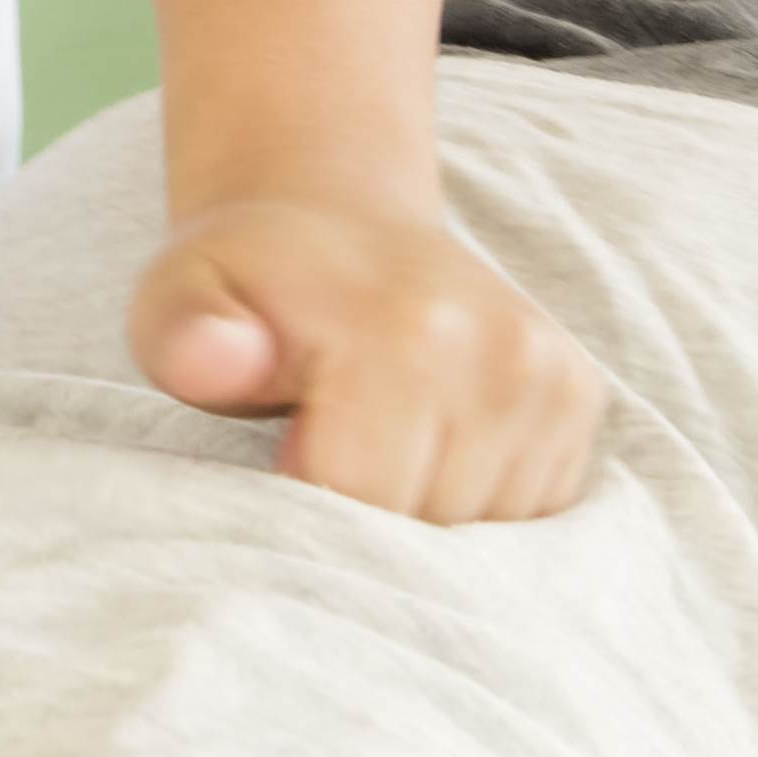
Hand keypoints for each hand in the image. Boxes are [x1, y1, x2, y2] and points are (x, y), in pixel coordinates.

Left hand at [132, 193, 601, 524]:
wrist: (336, 218)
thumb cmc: (247, 283)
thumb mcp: (179, 299)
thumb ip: (185, 337)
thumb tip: (218, 360)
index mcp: (409, 330)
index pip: (361, 500)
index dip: (302, 501)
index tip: (279, 453)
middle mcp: (503, 352)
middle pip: (428, 530)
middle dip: (363, 517)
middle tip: (321, 443)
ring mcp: (551, 376)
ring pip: (484, 538)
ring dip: (421, 517)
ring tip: (373, 440)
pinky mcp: (577, 398)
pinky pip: (526, 516)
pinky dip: (472, 505)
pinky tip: (425, 446)